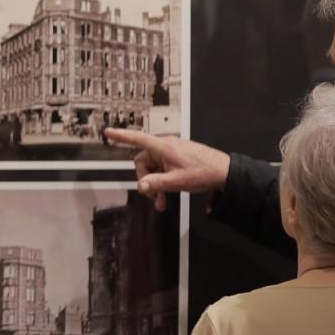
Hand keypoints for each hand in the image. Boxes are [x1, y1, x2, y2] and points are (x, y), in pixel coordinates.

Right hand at [102, 128, 230, 211]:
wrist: (226, 172)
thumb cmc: (204, 172)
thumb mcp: (177, 181)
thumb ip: (156, 184)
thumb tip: (140, 186)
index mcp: (163, 147)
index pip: (137, 139)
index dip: (121, 136)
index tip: (108, 132)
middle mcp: (166, 146)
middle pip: (144, 161)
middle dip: (146, 180)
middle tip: (154, 197)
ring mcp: (173, 151)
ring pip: (154, 167)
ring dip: (155, 183)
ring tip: (162, 201)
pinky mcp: (178, 157)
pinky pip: (163, 167)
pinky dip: (163, 180)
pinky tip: (169, 192)